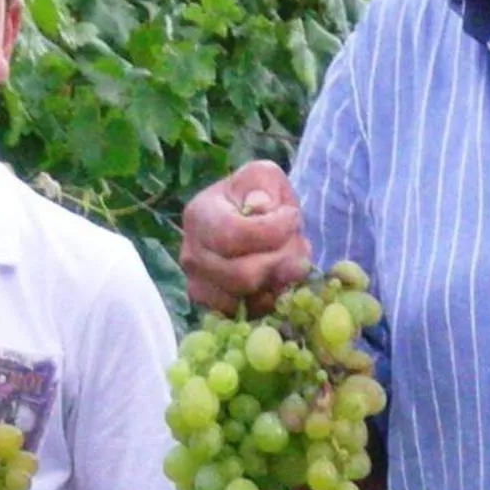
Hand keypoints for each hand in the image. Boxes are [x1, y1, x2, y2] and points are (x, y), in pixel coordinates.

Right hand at [179, 161, 310, 314]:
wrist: (251, 221)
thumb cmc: (258, 196)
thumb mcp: (263, 175)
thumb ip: (262, 183)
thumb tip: (260, 207)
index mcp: (198, 215)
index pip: (232, 235)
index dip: (272, 231)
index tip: (293, 216)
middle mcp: (191, 254)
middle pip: (242, 275)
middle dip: (281, 260)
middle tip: (298, 244)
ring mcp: (199, 285)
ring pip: (248, 298)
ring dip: (280, 281)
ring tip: (288, 258)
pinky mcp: (214, 308)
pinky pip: (249, 314)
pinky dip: (271, 299)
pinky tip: (278, 277)